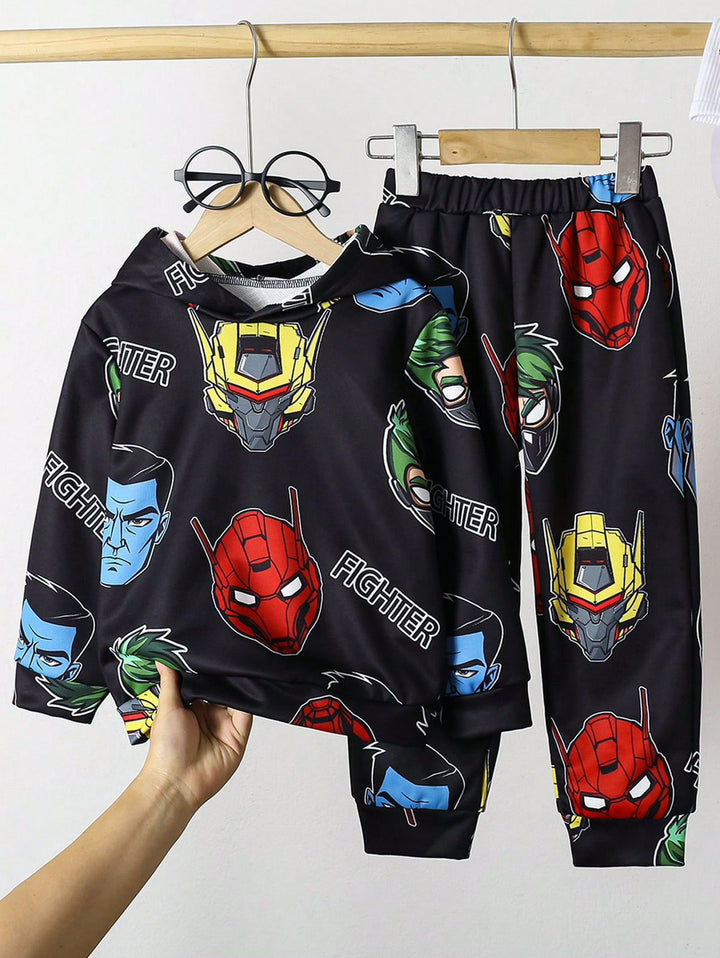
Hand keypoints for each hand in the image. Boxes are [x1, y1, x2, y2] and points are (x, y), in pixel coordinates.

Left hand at [137, 661, 252, 815]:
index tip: (215, 648)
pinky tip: (250, 686)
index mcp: (192, 707)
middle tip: (233, 651)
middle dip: (227, 675)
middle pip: (224, 689)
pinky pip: (247, 714)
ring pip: (237, 699)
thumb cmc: (166, 747)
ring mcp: (225, 725)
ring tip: (244, 663)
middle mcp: (210, 715)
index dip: (210, 669)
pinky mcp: (238, 736)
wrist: (177, 781)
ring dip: (240, 685)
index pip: (206, 683)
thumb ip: (171, 682)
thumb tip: (162, 659)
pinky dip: (250, 701)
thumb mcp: (167, 708)